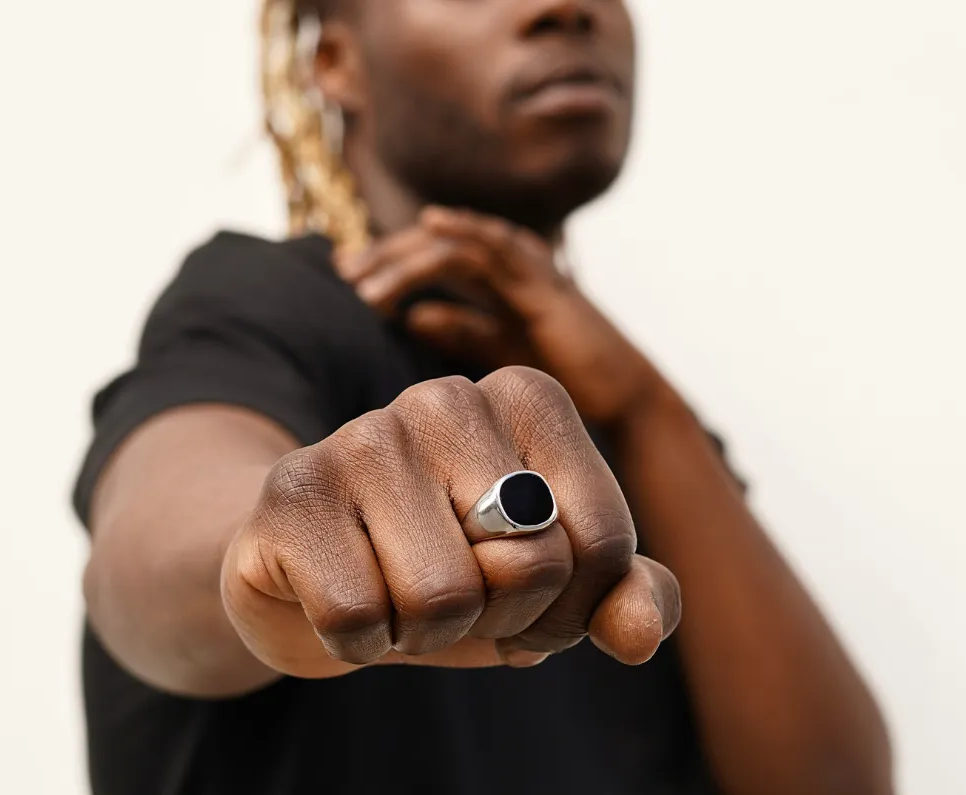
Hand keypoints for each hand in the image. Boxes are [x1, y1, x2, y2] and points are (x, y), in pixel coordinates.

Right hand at [221, 367, 679, 678]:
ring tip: (398, 595)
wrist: (317, 571)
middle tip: (456, 596)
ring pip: (443, 598)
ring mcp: (363, 435)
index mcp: (529, 397)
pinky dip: (359, 641)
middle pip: (531, 568)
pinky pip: (358, 617)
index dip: (571, 610)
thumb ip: (618, 596)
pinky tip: (344, 598)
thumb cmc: (449, 565)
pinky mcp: (294, 490)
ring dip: (425, 634)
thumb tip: (638, 638)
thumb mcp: (550, 583)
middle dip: (498, 617)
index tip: (526, 601)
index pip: (603, 544)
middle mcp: (448, 396)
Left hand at [335, 207, 660, 425]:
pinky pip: (501, 247)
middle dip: (387, 255)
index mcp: (495, 282)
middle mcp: (509, 266)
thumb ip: (460, 330)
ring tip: (365, 282)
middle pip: (436, 245)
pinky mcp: (545, 285)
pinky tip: (431, 223)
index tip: (348, 275)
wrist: (621, 400)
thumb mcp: (499, 351)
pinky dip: (466, 231)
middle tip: (344, 271)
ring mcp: (528, 270)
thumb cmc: (564, 378)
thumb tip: (411, 317)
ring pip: (457, 245)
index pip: (432, 259)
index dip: (389, 262)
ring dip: (408, 257)